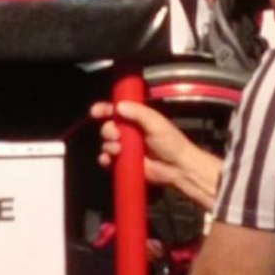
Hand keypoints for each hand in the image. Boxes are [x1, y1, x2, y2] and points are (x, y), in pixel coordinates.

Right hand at [90, 99, 220, 206]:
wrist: (177, 168)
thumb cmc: (172, 143)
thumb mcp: (156, 123)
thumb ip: (139, 112)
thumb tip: (119, 106)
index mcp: (138, 119)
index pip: (117, 110)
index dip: (105, 109)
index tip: (96, 111)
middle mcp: (130, 132)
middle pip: (108, 127)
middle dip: (108, 130)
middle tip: (117, 135)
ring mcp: (126, 148)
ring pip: (106, 143)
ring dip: (108, 145)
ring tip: (119, 150)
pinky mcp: (124, 163)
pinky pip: (107, 159)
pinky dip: (105, 159)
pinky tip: (109, 159)